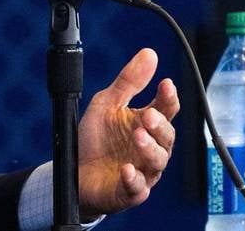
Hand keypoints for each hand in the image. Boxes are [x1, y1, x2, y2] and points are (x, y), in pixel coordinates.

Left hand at [77, 48, 179, 218]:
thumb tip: (149, 53)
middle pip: (167, 136)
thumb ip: (129, 81)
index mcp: (146, 124)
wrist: (76, 172)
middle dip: (159, 125)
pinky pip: (138, 188)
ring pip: (157, 161)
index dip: (168, 97)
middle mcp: (150, 147)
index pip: (166, 109)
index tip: (166, 84)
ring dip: (149, 148)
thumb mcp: (107, 103)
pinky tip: (126, 169)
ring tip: (137, 136)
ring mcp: (143, 170)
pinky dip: (133, 179)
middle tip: (147, 115)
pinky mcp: (130, 191)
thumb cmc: (96, 138)